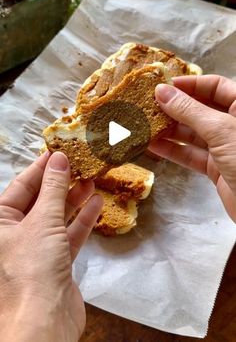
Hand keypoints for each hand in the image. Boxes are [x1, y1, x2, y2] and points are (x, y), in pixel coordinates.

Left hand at [0, 151, 102, 341]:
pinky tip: (96, 203)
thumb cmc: (31, 269)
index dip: (41, 168)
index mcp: (0, 222)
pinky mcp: (55, 263)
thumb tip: (59, 159)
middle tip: (81, 165)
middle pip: (40, 200)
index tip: (60, 152)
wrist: (44, 322)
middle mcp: (15, 234)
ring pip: (57, 217)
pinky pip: (69, 235)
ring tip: (91, 180)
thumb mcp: (43, 221)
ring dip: (74, 199)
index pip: (22, 186)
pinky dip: (82, 220)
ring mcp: (36, 249)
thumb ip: (53, 189)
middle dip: (61, 183)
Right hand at [149, 75, 235, 221]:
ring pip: (193, 133)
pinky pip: (191, 155)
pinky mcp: (216, 168)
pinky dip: (173, 150)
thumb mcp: (220, 129)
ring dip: (170, 130)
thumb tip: (162, 91)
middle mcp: (233, 124)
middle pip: (201, 109)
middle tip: (150, 105)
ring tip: (146, 124)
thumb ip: (189, 110)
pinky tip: (153, 145)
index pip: (216, 86)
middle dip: (176, 108)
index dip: (191, 84)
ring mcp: (225, 147)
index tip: (166, 85)